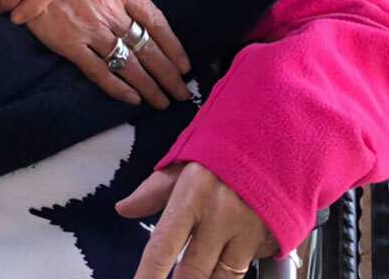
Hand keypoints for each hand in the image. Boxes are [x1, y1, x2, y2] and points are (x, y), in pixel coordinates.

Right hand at [24, 0, 191, 107]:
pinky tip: (132, 99)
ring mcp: (89, 27)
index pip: (154, 21)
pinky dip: (116, 87)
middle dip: (168, 74)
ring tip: (163, 102)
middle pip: (147, 47)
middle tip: (181, 93)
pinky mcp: (66, 42)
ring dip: (150, 86)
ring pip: (128, 62)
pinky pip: (97, 70)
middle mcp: (110, 9)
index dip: (173, 45)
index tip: (186, 64)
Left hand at [118, 162, 278, 278]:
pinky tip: (224, 262)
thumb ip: (151, 191)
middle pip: (194, 271)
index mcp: (192, 195)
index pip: (163, 246)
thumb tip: (124, 209)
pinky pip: (249, 266)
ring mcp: (249, 230)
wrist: (278, 136)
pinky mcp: (271, 237)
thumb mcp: (182, 162)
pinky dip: (234, 270)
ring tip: (198, 275)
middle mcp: (221, 216)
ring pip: (224, 277)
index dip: (149, 275)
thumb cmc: (226, 146)